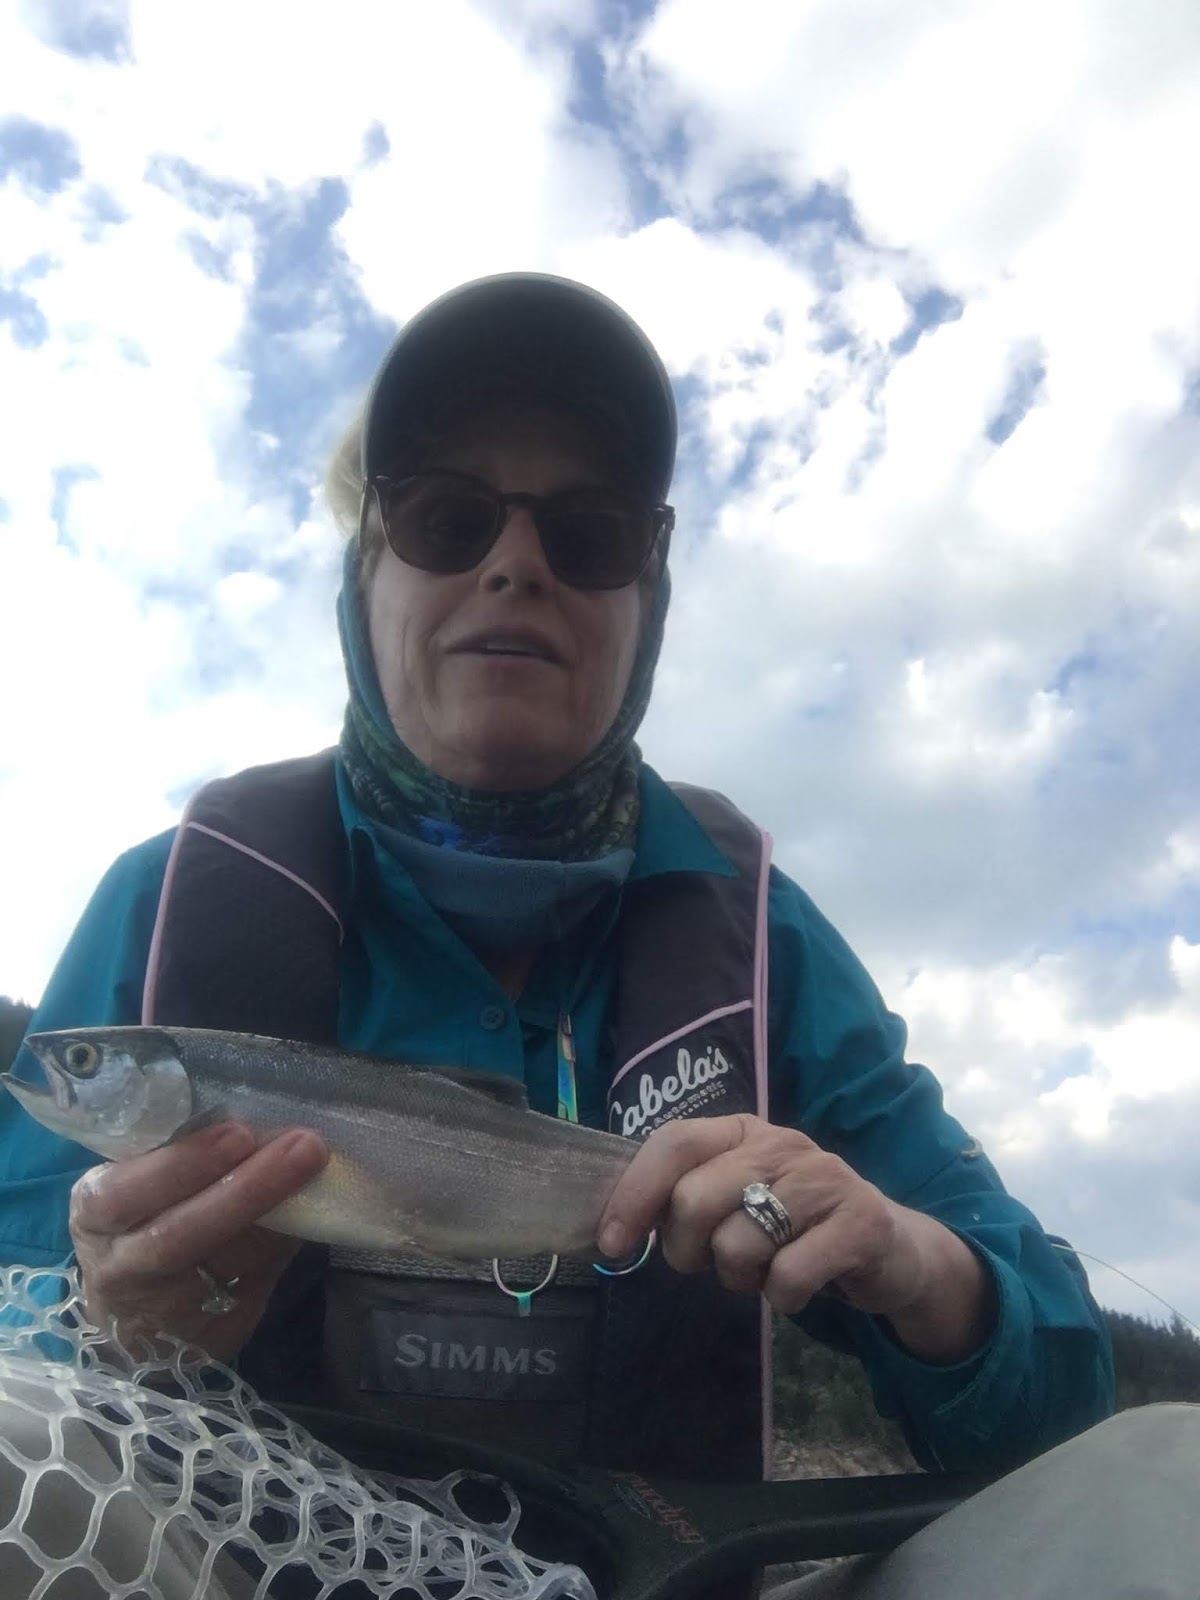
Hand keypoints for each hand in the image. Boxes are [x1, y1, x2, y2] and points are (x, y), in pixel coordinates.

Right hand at [69, 1120, 328, 1361]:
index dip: (184, 1164)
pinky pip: (250, 1295)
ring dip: (277, 1222)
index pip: (126, 1192)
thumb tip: (258, 1122)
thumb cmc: (143, 1217)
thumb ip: (180, 1156)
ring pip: (224, 1268)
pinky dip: (280, 1257)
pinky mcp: (201, 1344)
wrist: (130, 1310)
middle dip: (248, 1189)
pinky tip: (305, 1225)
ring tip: (316, 1175)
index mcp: (96, 1214)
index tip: (240, 1134)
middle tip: (305, 1148)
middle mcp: (119, 1269)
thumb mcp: (137, 1182)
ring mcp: (159, 1314)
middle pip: (180, 1237)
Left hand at [598, 1115, 993, 1361]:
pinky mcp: (861, 1222)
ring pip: (738, 1244)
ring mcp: (825, 1179)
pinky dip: (782, 1298)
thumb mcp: (735, 1201)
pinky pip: (788, 1277)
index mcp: (742, 1131)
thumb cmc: (792, 1226)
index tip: (612, 1244)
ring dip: (740, 1279)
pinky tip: (799, 1285)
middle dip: (688, 1251)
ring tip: (765, 1271)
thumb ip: (682, 1200)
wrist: (889, 1249)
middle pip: (695, 1199)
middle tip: (713, 1264)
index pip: (674, 1142)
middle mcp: (781, 1143)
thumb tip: (614, 1226)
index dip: (634, 1192)